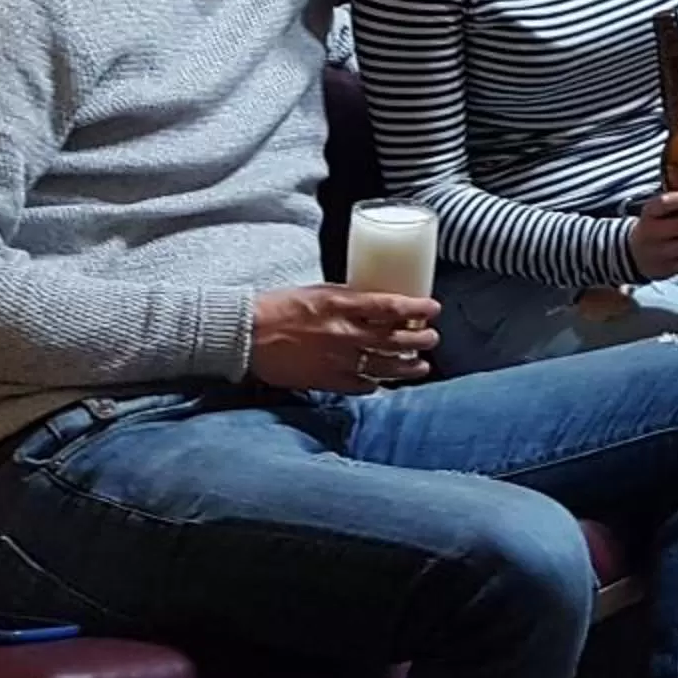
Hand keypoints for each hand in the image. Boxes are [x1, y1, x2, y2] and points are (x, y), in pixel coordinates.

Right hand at [250, 287, 440, 392]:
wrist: (244, 335)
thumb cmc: (278, 308)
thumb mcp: (318, 292)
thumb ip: (349, 299)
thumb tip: (376, 304)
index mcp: (341, 304)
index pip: (391, 306)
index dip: (417, 308)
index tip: (433, 308)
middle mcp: (344, 333)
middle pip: (395, 339)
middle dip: (420, 339)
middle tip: (432, 338)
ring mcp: (336, 360)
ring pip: (384, 366)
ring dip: (407, 367)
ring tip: (421, 366)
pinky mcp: (326, 381)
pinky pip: (361, 386)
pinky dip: (375, 384)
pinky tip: (384, 382)